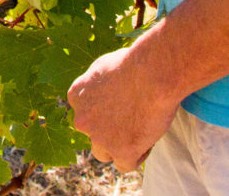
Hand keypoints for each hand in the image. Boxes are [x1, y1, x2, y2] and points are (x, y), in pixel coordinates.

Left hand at [67, 44, 179, 173]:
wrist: (152, 73)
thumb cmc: (135, 62)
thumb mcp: (104, 65)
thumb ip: (98, 83)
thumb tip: (104, 89)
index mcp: (76, 95)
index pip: (86, 112)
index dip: (104, 111)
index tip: (122, 106)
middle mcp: (82, 119)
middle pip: (92, 134)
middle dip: (108, 131)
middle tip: (132, 120)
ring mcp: (99, 137)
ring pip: (104, 153)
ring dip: (119, 147)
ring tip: (141, 132)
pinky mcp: (120, 151)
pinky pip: (125, 164)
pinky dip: (136, 156)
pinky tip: (147, 141)